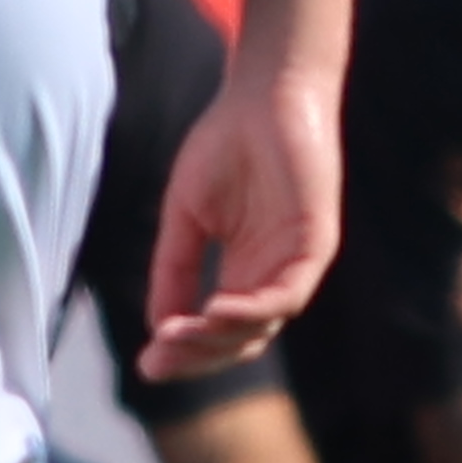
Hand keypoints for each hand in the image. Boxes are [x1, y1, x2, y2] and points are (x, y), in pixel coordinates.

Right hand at [145, 51, 340, 374]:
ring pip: (263, 324)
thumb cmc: (226, 147)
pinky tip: (214, 312)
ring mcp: (296, 262)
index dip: (185, 352)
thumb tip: (159, 330)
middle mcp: (273, 275)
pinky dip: (253, 310)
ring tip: (176, 338)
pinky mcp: (315, 243)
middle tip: (157, 363)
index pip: (219, 332)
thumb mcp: (186, 217)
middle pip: (241, 340)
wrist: (262, 96)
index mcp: (246, 272)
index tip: (146, 366)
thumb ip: (175, 270)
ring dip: (218, 338)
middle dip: (197, 356)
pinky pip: (287, 293)